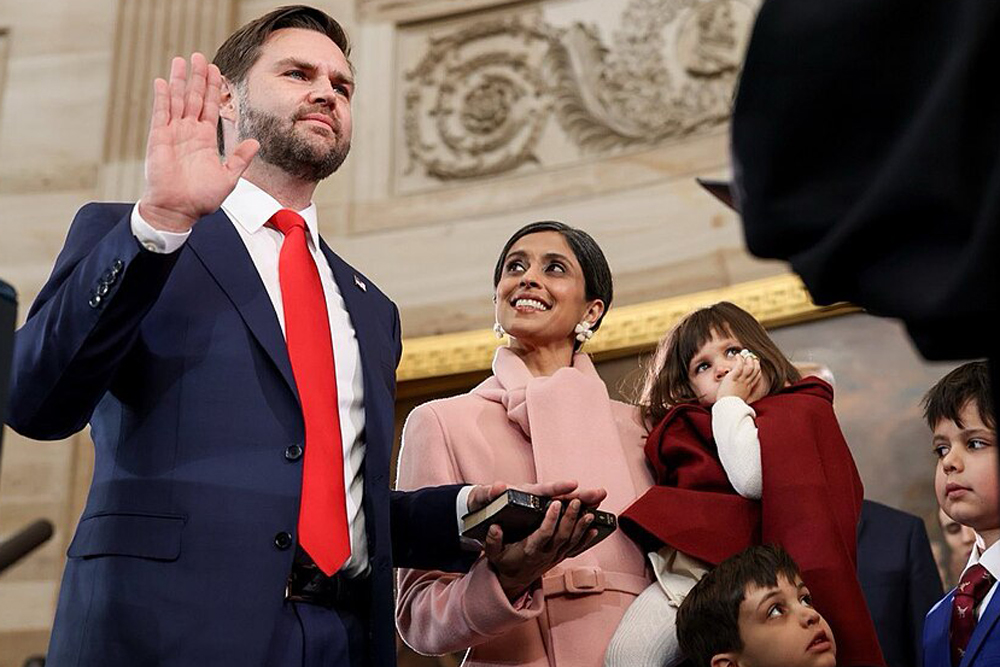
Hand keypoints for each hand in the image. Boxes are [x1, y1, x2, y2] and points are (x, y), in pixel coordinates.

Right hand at [139, 53, 258, 231]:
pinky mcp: (159, 139)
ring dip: (179, 81)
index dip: (214, 89)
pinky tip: (163, 81)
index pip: (211, 107)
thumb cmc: (201, 198)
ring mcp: (173, 133)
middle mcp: (189, 132)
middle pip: (194, 98)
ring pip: (177, 100)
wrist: (178, 211)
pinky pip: (160, 114)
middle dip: (198, 78)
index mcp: (205, 140)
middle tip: (199, 56)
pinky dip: (162, 97)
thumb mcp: (228, 178)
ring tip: (181, 60)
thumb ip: (239, 158)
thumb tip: (255, 142)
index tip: (215, 70)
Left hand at [466, 480, 607, 513]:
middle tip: (600, 492)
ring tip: (602, 499)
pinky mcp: (543, 512)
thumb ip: (489, 492)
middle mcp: (536, 495)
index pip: (543, 490)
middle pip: (561, 494)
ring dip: (583, 501)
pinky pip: (563, 512)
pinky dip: (576, 513)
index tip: (573, 485)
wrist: (484, 502)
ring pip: (566, 502)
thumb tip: (498, 486)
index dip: (558, 488)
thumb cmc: (484, 499)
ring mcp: (541, 503)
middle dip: (580, 494)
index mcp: (524, 492)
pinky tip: (591, 516)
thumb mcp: (483, 497)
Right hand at [482, 484, 606, 601]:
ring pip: (572, 541)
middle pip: (562, 536)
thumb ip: (493, 541)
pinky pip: (576, 548)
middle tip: (577, 501)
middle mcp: (545, 554)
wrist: (514, 580)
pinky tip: (594, 528)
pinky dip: (586, 539)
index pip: (544, 534)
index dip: (551, 519)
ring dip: (582, 527)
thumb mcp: (493, 553)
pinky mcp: (560, 556)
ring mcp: (555, 556)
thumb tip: (494, 528)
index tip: (555, 504)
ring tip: (591, 512)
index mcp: (530, 550)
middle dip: (570, 518)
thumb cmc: (505, 561)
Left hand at [717, 353, 765, 403]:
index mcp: (747, 389)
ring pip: (749, 367)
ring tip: (746, 355)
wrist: (727, 408)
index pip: (755, 378)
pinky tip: (738, 356)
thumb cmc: (730, 405)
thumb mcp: (738, 399)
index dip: (757, 370)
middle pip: (754, 371)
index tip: (757, 365)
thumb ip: (739, 394)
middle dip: (755, 363)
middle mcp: (746, 384)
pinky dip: (739, 360)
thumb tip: (736, 392)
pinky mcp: (733, 378)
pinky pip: (739, 366)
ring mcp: (740, 380)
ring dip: (749, 360)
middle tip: (753, 358)